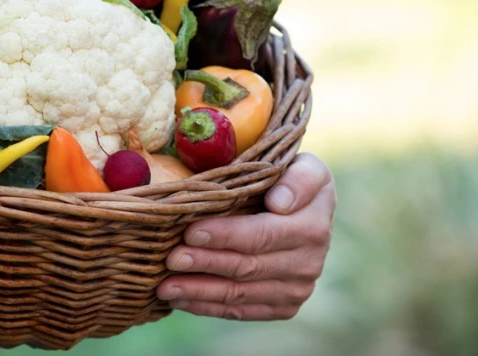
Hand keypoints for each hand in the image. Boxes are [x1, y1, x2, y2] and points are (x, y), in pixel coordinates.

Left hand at [157, 153, 334, 320]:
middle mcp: (309, 262)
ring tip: (165, 286)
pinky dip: (207, 306)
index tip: (191, 231)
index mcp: (313, 225)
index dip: (225, 235)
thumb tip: (279, 203)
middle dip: (204, 264)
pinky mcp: (283, 307)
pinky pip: (241, 311)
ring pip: (240, 293)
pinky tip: (180, 299)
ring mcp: (297, 289)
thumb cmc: (291, 178)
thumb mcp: (304, 166)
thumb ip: (298, 179)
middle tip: (170, 259)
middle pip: (246, 266)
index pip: (262, 234)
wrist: (307, 209)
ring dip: (199, 291)